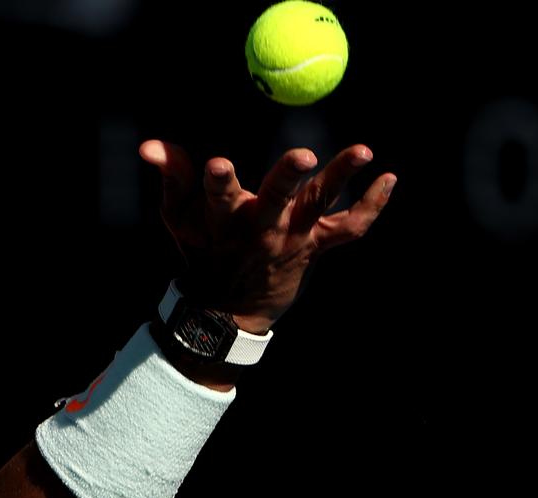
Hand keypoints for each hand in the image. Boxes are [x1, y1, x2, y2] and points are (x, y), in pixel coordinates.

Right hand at [139, 139, 396, 333]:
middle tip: (303, 155)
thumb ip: (172, 175)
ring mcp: (291, 238)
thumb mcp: (180, 217)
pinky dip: (373, 204)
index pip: (218, 197)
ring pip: (319, 206)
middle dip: (286, 178)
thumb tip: (147, 146)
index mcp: (223, 219)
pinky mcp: (315, 246)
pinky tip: (390, 178)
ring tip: (365, 150)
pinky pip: (350, 228)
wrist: (228, 310)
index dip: (217, 183)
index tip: (215, 164)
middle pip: (275, 199)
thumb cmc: (201, 250)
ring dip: (341, 176)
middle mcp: (260, 228)